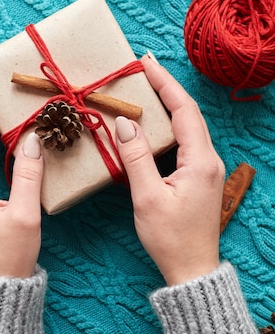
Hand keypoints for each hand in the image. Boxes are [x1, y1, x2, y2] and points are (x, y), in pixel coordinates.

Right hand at [116, 55, 224, 285]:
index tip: (146, 64)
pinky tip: (152, 126)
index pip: (184, 111)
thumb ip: (136, 159)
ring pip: (187, 128)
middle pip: (188, 114)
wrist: (191, 269)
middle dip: (166, 90)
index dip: (165, 84)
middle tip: (142, 71)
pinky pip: (184, 144)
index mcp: (200, 161)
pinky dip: (167, 128)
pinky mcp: (198, 179)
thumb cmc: (170, 239)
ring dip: (167, 107)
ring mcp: (205, 170)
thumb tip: (125, 124)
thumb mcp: (148, 198)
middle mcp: (208, 160)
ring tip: (145, 90)